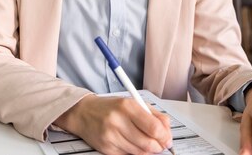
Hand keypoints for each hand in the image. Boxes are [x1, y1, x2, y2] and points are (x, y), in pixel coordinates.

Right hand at [54, 94, 172, 154]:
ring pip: (139, 152)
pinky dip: (135, 153)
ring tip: (148, 144)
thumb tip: (168, 129)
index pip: (154, 127)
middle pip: (148, 143)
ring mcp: (110, 136)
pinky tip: (134, 145)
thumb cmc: (110, 107)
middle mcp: (117, 121)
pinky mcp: (106, 149)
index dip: (165, 136)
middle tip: (161, 145)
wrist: (84, 113)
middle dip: (159, 147)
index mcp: (127, 106)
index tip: (167, 139)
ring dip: (148, 151)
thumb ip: (153, 114)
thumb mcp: (133, 103)